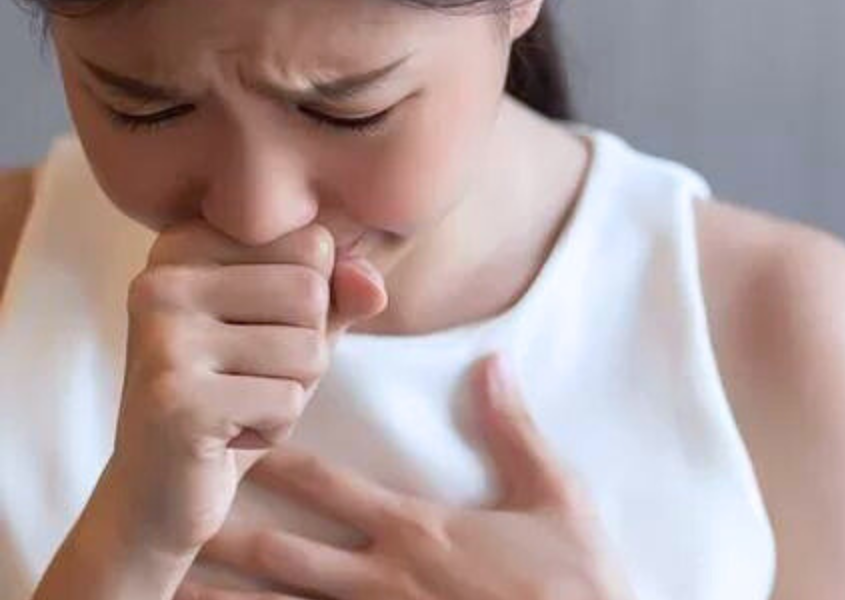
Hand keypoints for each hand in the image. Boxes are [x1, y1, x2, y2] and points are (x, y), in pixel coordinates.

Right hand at [102, 221, 387, 560]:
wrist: (158, 491)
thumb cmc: (236, 395)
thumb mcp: (297, 330)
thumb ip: (340, 294)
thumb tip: (372, 287)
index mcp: (186, 243)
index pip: (312, 244)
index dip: (312, 303)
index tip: (254, 333)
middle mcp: (162, 279)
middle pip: (312, 291)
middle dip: (305, 350)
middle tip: (246, 379)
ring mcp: (162, 338)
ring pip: (308, 348)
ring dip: (292, 393)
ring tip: (236, 406)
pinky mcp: (175, 399)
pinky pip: (289, 402)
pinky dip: (275, 430)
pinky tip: (225, 436)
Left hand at [178, 354, 638, 599]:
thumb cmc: (575, 576)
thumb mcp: (556, 493)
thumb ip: (514, 429)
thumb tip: (491, 362)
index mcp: (419, 528)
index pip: (333, 488)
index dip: (279, 464)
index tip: (235, 442)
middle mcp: (385, 577)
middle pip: (287, 551)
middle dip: (228, 531)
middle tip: (175, 515)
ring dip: (228, 599)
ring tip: (176, 588)